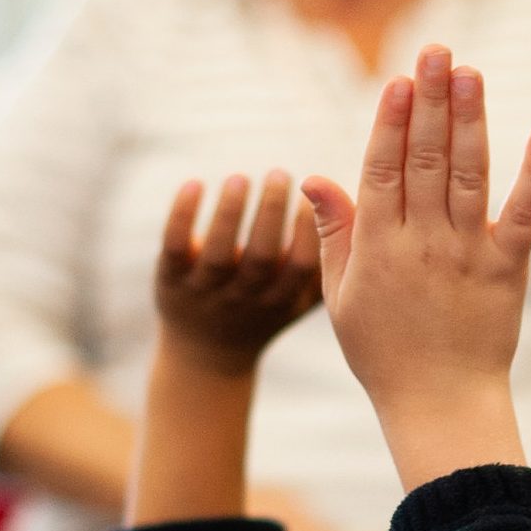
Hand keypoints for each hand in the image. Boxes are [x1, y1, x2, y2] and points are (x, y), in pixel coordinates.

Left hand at [156, 172, 323, 376]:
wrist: (205, 356)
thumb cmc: (262, 314)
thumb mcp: (296, 301)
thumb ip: (325, 266)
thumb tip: (360, 213)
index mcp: (279, 301)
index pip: (298, 270)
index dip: (307, 234)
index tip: (314, 199)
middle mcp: (243, 299)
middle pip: (259, 258)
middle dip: (270, 213)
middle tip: (280, 174)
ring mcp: (205, 292)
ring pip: (217, 253)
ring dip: (229, 212)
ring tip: (240, 178)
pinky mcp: (169, 280)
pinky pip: (174, 246)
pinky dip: (182, 215)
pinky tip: (193, 184)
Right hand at [303, 45, 530, 487]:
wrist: (440, 405)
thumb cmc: (383, 353)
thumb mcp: (340, 296)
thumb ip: (334, 233)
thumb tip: (315, 176)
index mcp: (378, 248)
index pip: (381, 170)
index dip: (389, 122)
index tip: (397, 79)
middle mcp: (422, 243)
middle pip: (424, 160)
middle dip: (431, 101)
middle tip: (437, 50)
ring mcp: (467, 254)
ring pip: (468, 176)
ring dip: (471, 121)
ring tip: (472, 73)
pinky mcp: (508, 270)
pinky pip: (523, 214)